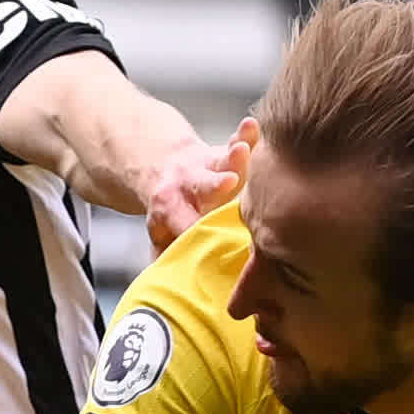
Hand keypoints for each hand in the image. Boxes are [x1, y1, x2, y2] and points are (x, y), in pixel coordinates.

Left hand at [140, 121, 254, 248]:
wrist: (160, 164)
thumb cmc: (170, 210)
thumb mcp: (160, 232)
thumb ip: (167, 254)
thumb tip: (172, 287)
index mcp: (170, 211)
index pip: (185, 226)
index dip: (194, 232)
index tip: (204, 239)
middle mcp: (189, 187)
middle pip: (203, 187)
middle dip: (216, 185)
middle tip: (227, 183)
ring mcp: (208, 168)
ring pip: (223, 161)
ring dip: (235, 156)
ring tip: (242, 147)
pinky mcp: (225, 152)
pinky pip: (238, 142)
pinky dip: (246, 135)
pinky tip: (253, 126)